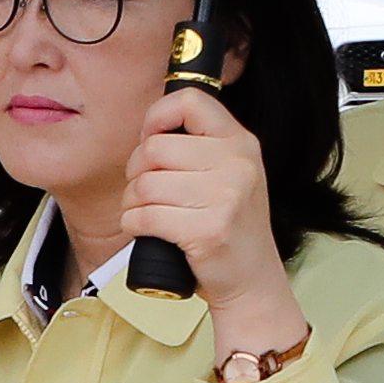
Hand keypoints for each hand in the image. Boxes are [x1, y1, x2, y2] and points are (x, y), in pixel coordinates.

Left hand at [122, 86, 292, 339]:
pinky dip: (132, 224)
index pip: (190, 101)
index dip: (157, 118)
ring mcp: (225, 198)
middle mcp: (237, 165)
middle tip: (145, 190)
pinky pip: (144, 216)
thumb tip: (149, 131)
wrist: (252, 281)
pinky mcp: (206, 231)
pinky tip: (144, 230)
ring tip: (145, 213)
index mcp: (241, 143)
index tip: (151, 140)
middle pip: (154, 148)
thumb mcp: (231, 174)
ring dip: (131, 202)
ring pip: (144, 184)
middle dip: (135, 171)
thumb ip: (202, 148)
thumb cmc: (230, 227)